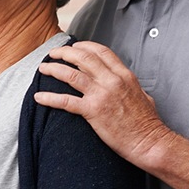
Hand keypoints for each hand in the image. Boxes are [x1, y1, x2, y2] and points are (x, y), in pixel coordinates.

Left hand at [34, 41, 173, 165]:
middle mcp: (112, 80)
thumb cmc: (147, 123)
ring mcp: (101, 95)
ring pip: (71, 74)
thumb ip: (131, 85)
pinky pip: (66, 101)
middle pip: (83, 57)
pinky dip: (50, 98)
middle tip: (53, 53)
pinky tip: (39, 97)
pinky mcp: (93, 111)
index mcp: (124, 75)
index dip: (84, 46)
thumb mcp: (143, 95)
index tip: (74, 46)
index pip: (101, 51)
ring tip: (43, 68)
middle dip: (65, 52)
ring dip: (54, 69)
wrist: (149, 142)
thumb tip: (125, 83)